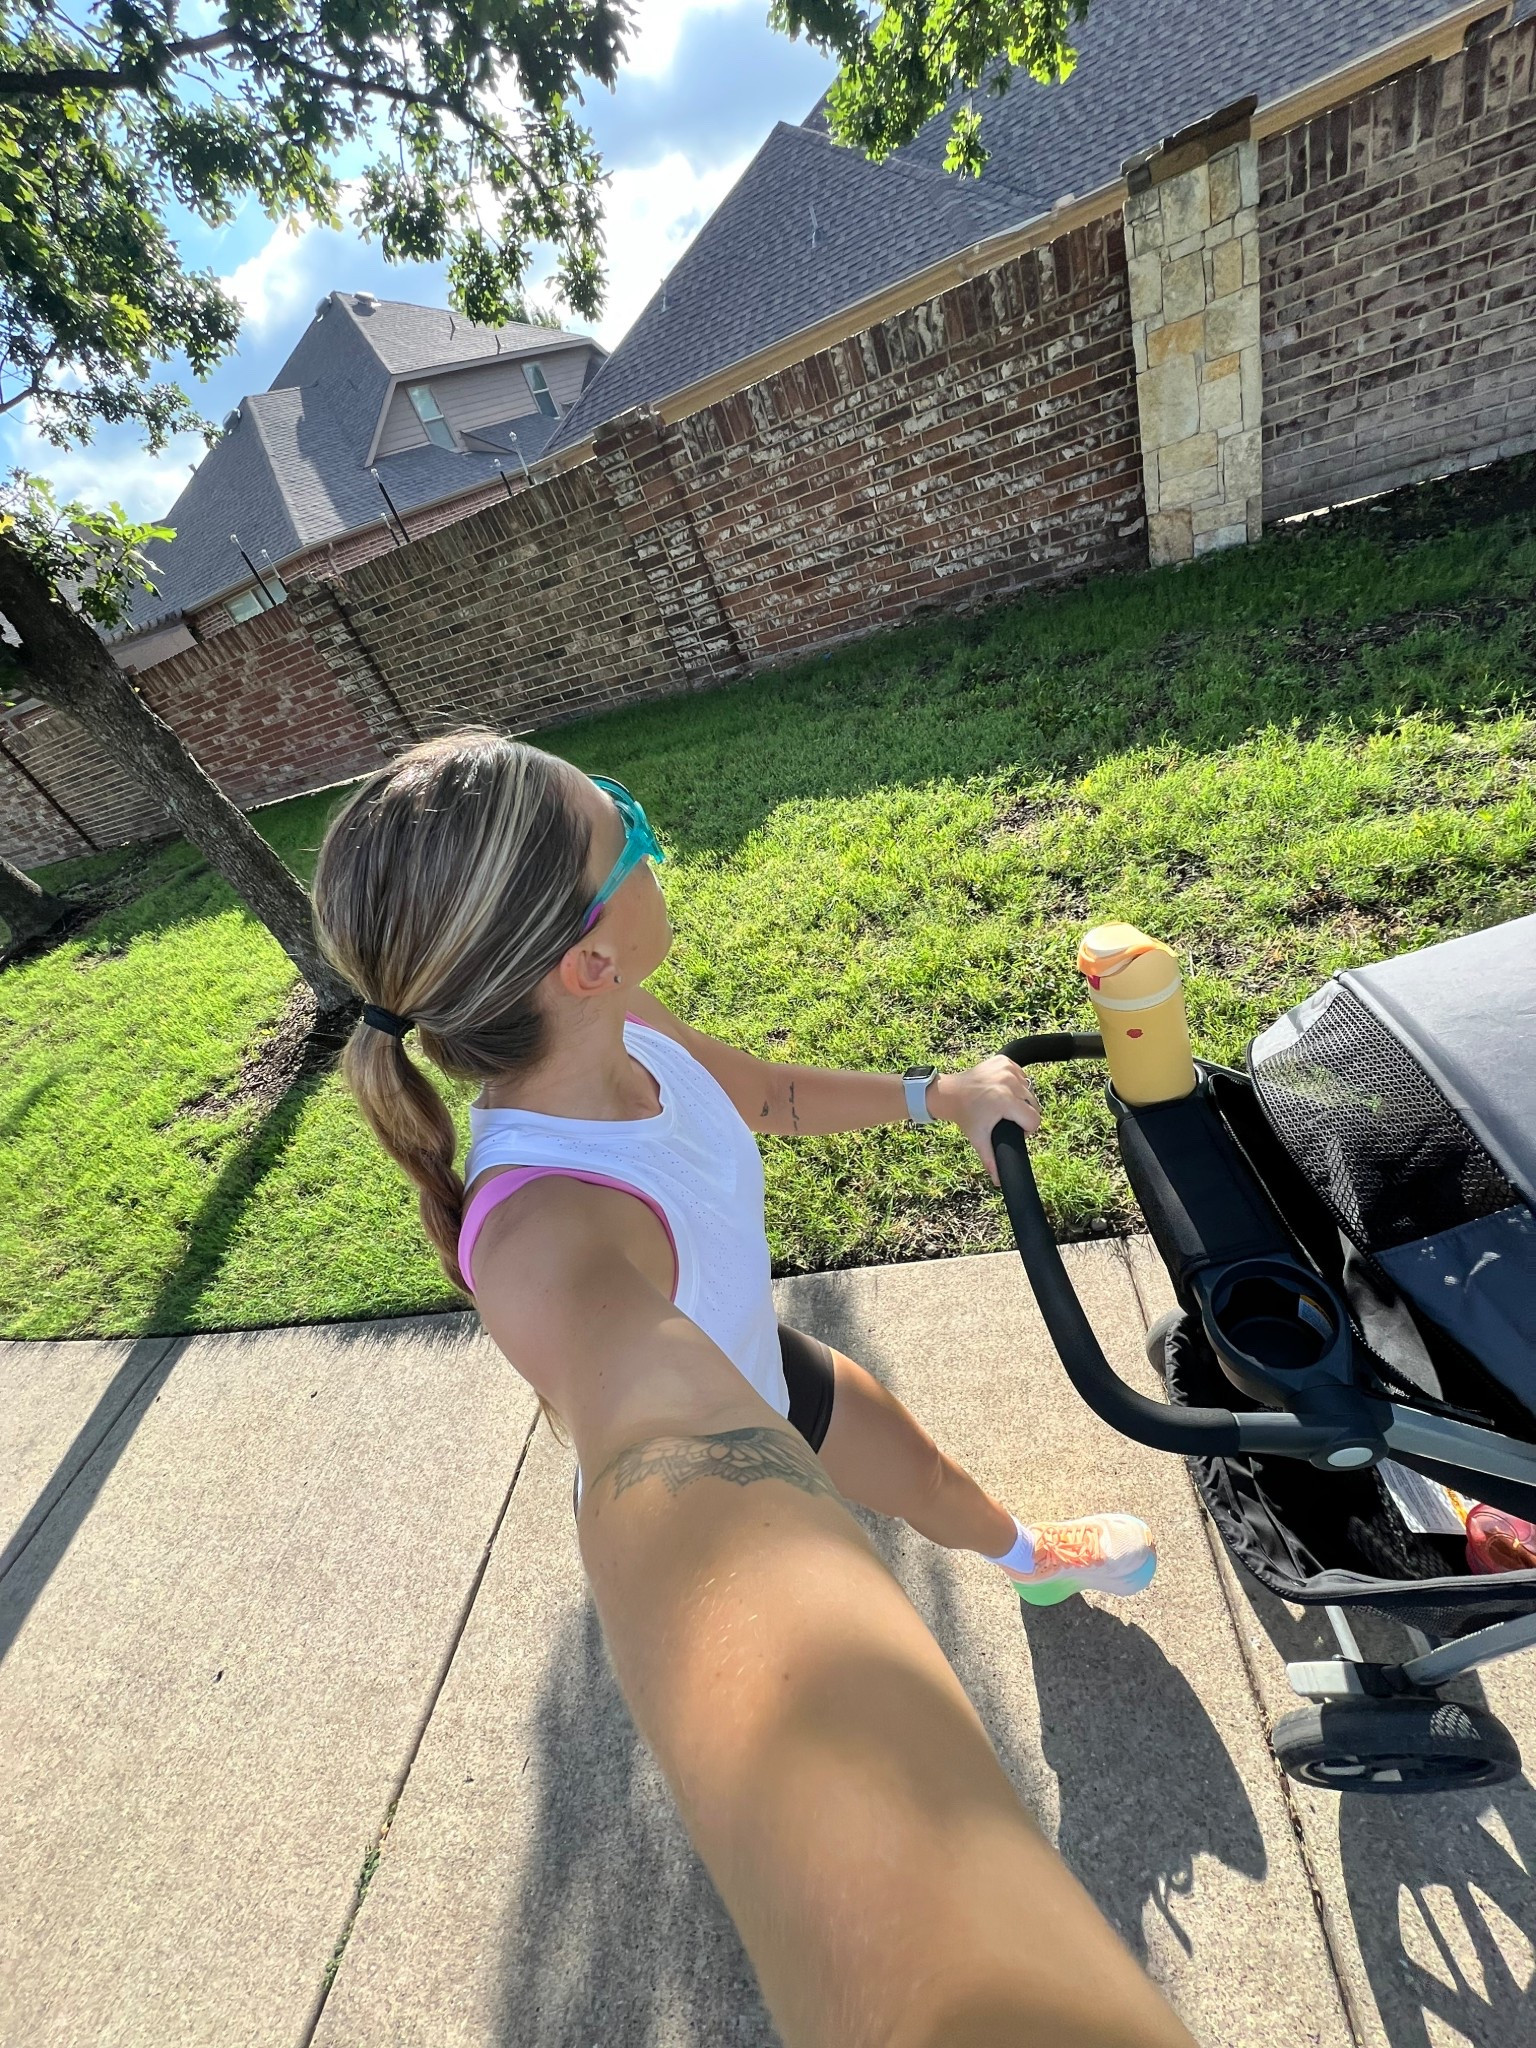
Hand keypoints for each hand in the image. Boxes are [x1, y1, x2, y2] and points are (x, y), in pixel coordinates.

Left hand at [929, 1056, 1040, 1183]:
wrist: (949, 1093)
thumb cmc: (965, 1116)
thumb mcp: (978, 1139)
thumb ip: (991, 1160)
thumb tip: (999, 1182)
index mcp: (1005, 1101)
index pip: (1034, 1119)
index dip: (1027, 1128)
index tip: (1015, 1129)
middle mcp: (1008, 1081)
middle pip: (1034, 1104)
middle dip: (1023, 1113)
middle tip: (1005, 1117)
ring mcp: (1007, 1068)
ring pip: (1029, 1089)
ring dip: (1020, 1098)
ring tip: (1002, 1104)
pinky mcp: (1004, 1060)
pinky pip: (1021, 1075)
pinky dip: (1015, 1083)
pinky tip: (1001, 1090)